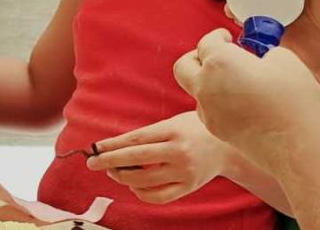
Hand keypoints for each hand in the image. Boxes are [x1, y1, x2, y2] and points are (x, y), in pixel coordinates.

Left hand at [86, 111, 232, 203]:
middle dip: (109, 162)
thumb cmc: (194, 128)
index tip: (95, 147)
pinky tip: (134, 185)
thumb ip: (148, 134)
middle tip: (92, 162)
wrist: (227, 146)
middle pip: (136, 160)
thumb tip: (114, 146)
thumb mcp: (173, 122)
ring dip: (123, 178)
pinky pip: (158, 197)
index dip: (113, 145)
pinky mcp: (188, 187)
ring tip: (113, 171)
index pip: (136, 140)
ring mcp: (184, 172)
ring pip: (144, 181)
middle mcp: (179, 152)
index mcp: (173, 130)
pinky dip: (141, 193)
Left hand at [174, 29, 319, 176]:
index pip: (206, 42)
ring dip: (208, 82)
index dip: (218, 37)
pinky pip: (208, 110)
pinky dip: (218, 102)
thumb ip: (265, 52)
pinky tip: (242, 104)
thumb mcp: (286, 60)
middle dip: (196, 57)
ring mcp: (208, 111)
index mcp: (220, 62)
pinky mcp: (217, 131)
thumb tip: (260, 58)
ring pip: (195, 90)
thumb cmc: (296, 101)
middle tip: (216, 56)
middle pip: (183, 66)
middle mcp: (206, 86)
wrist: (301, 149)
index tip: (227, 38)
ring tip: (236, 82)